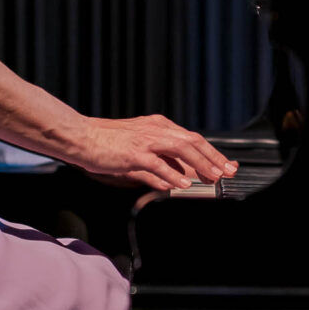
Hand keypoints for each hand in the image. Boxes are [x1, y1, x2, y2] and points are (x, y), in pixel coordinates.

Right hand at [74, 115, 238, 194]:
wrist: (80, 137)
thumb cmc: (106, 144)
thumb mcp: (138, 148)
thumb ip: (159, 161)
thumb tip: (177, 177)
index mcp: (158, 126)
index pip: (192, 138)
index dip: (211, 152)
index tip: (226, 165)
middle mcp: (155, 129)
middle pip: (192, 141)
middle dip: (213, 157)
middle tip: (228, 172)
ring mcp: (144, 140)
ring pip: (181, 149)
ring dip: (200, 164)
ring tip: (213, 177)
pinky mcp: (133, 153)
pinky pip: (158, 164)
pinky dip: (173, 174)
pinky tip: (184, 183)